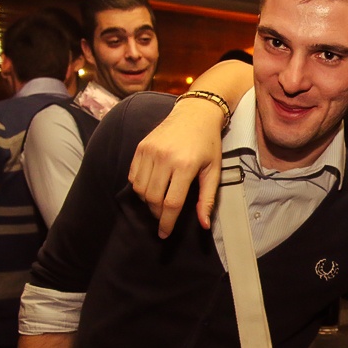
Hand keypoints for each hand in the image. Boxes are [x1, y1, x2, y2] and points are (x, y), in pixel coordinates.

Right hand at [129, 98, 223, 237]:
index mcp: (186, 166)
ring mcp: (150, 151)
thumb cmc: (208, 144)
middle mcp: (165, 158)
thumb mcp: (213, 171)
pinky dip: (139, 187)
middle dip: (157, 213)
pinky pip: (133, 176)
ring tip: (159, 201)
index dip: (167, 222)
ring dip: (148, 201)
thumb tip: (204, 225)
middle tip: (164, 216)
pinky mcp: (141, 147)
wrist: (195, 114)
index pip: (172, 203)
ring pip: (141, 189)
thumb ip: (207, 199)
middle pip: (154, 199)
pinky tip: (151, 186)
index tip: (164, 234)